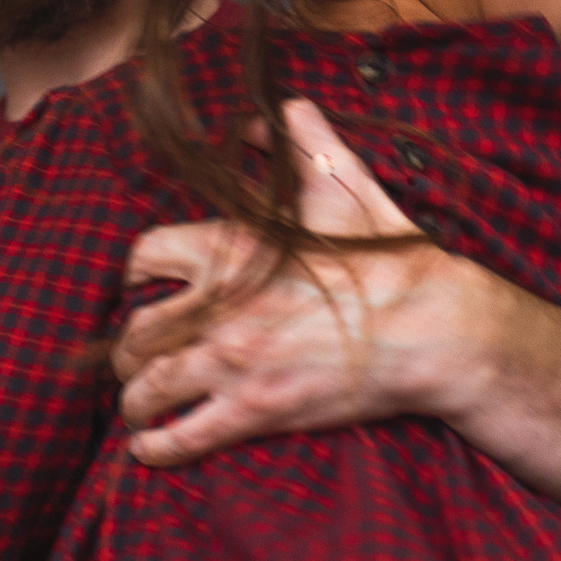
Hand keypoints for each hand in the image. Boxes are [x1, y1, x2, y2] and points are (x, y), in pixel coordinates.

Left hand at [114, 100, 512, 465]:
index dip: (132, 275)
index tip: (137, 289)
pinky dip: (157, 446)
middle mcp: (219, 305)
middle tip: (132, 360)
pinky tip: (147, 450)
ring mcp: (233, 361)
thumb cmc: (393, 261)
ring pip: (149, 386)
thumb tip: (285, 110)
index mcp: (232, 248)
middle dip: (126, 349)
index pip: (144, 255)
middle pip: (135, 331)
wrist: (433, 330)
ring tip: (137, 407)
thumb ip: (307, 147)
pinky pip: (184, 434)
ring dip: (134, 399)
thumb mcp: (348, 189)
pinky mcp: (255, 409)